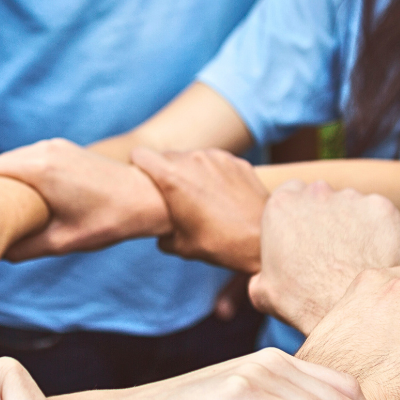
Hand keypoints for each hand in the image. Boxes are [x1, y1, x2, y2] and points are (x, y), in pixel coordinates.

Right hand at [0, 138, 170, 259]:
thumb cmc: (106, 221)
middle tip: (5, 218)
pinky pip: (32, 157)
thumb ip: (22, 248)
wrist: (146, 197)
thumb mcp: (61, 243)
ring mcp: (55, 144)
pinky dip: (30, 174)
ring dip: (14, 181)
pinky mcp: (66, 146)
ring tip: (26, 210)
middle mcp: (43, 149)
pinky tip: (43, 198)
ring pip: (14, 159)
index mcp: (38, 169)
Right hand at [131, 147, 268, 273]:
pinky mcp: (237, 162)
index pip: (139, 154)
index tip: (142, 181)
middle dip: (165, 172)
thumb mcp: (180, 245)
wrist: (262, 240)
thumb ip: (161, 232)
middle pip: (167, 156)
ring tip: (199, 198)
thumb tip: (159, 231)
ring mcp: (217, 158)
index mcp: (171, 177)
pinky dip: (214, 175)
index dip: (138, 167)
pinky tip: (222, 197)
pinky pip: (216, 163)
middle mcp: (192, 160)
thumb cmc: (218, 244)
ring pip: (193, 158)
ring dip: (191, 172)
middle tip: (170, 195)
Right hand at [249, 181, 399, 333]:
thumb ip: (262, 271)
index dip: (297, 214)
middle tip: (329, 246)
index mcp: (280, 204)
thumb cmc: (299, 301)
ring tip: (353, 254)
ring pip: (351, 204)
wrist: (342, 307)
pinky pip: (378, 213)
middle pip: (320, 195)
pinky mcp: (380, 207)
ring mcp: (350, 197)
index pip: (289, 193)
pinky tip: (372, 253)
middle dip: (324, 214)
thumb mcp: (262, 290)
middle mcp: (314, 192)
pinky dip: (377, 229)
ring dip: (351, 221)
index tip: (303, 234)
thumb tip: (263, 278)